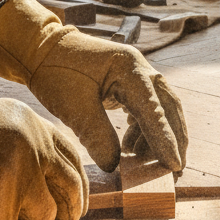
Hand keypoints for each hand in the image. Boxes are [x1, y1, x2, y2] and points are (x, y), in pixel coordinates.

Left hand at [0, 0, 186, 173]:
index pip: (154, 109)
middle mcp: (140, 68)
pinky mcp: (129, 81)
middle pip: (169, 107)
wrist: (43, 49)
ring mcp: (137, 73)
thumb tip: (114, 166)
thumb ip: (97, 135)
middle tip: (176, 170)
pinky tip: (132, 147)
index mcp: (129, 68)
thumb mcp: (73, 106)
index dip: (165, 139)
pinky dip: (145, 129)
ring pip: (162, 108)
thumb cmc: (56, 72)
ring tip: (146, 162)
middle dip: (175, 139)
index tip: (174, 165)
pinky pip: (148, 107)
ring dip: (160, 135)